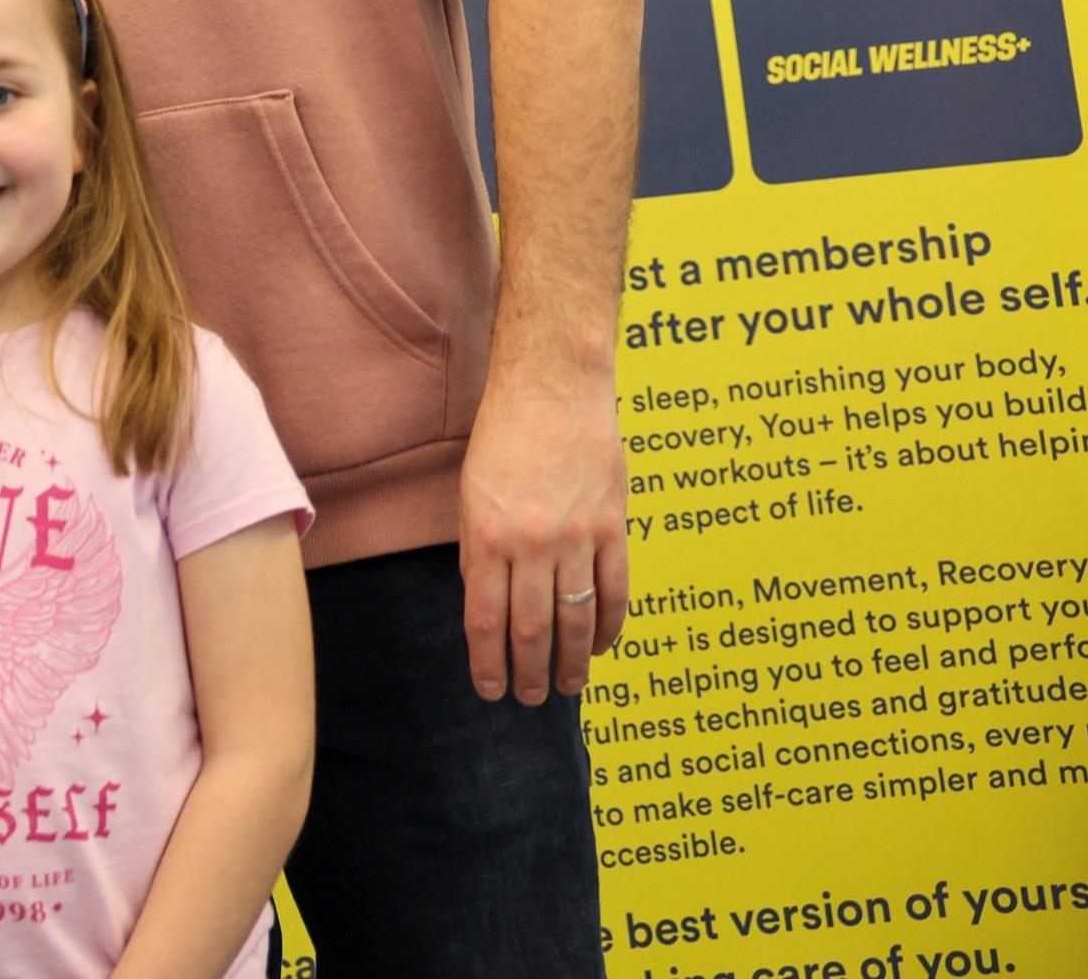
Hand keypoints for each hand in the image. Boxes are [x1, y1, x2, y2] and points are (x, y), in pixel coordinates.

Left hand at [457, 378, 628, 704]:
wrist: (553, 389)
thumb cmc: (503, 438)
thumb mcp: (471, 496)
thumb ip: (482, 552)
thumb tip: (491, 606)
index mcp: (486, 537)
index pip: (486, 619)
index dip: (488, 662)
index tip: (490, 690)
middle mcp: (531, 543)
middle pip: (532, 628)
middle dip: (528, 672)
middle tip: (528, 699)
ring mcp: (577, 537)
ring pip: (576, 617)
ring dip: (570, 661)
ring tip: (565, 688)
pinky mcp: (612, 527)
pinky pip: (615, 590)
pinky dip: (609, 625)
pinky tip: (600, 647)